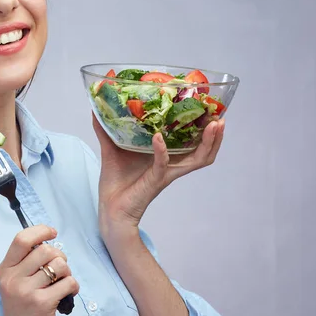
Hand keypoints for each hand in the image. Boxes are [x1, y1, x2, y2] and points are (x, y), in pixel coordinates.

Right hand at [0, 225, 79, 315]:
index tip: (52, 233)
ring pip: (60, 264)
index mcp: (4, 270)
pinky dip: (73, 287)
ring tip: (62, 283)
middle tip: (59, 271)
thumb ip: (26, 263)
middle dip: (60, 256)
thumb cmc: (22, 311)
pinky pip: (68, 282)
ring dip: (67, 272)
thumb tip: (49, 242)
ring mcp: (26, 291)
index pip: (21, 239)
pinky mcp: (42, 304)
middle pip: (46, 250)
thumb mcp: (15, 284)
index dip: (41, 231)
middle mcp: (12, 278)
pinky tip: (67, 295)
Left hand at [92, 114, 224, 231]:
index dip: (205, 129)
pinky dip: (162, 150)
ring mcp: (165, 173)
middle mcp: (171, 166)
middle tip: (219, 119)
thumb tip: (96, 107)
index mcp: (166, 157)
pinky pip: (163, 164)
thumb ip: (107, 129)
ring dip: (207, 143)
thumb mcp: (112, 149)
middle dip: (215, 136)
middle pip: (204, 152)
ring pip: (196, 160)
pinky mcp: (154, 181)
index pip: (193, 143)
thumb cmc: (116, 181)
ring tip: (211, 126)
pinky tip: (158, 137)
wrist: (109, 208)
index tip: (210, 110)